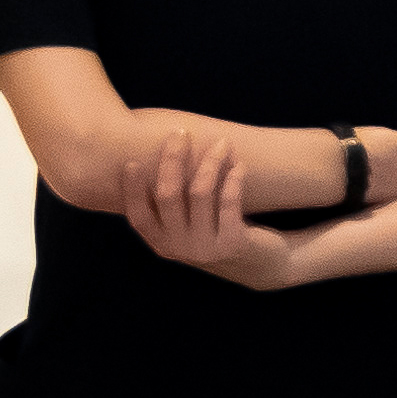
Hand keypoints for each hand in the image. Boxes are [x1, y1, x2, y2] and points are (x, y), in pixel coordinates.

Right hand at [123, 133, 298, 292]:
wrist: (264, 265)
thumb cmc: (220, 233)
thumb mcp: (190, 226)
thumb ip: (172, 205)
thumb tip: (159, 155)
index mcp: (162, 243)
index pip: (138, 217)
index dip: (132, 190)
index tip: (132, 161)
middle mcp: (180, 248)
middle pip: (167, 196)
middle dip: (172, 159)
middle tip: (180, 133)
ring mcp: (206, 249)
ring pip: (199, 193)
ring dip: (210, 162)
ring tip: (223, 143)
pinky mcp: (233, 244)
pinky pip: (228, 201)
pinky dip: (233, 178)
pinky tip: (240, 164)